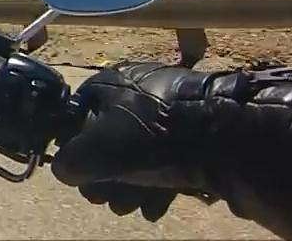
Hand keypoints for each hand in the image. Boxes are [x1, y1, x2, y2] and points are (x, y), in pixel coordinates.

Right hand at [51, 62, 291, 240]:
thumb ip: (69, 161)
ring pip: (137, 154)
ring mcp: (168, 112)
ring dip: (129, 186)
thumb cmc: (153, 136)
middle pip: (107, 141)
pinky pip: (165, 159)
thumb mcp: (97, 150)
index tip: (80, 180)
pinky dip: (156, 184)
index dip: (73, 152)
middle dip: (105, 177)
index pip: (75, 118)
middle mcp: (135, 92)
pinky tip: (156, 206)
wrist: (228, 136)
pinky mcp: (195, 133)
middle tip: (107, 201)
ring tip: (132, 208)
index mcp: (107, 84)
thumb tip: (63, 170)